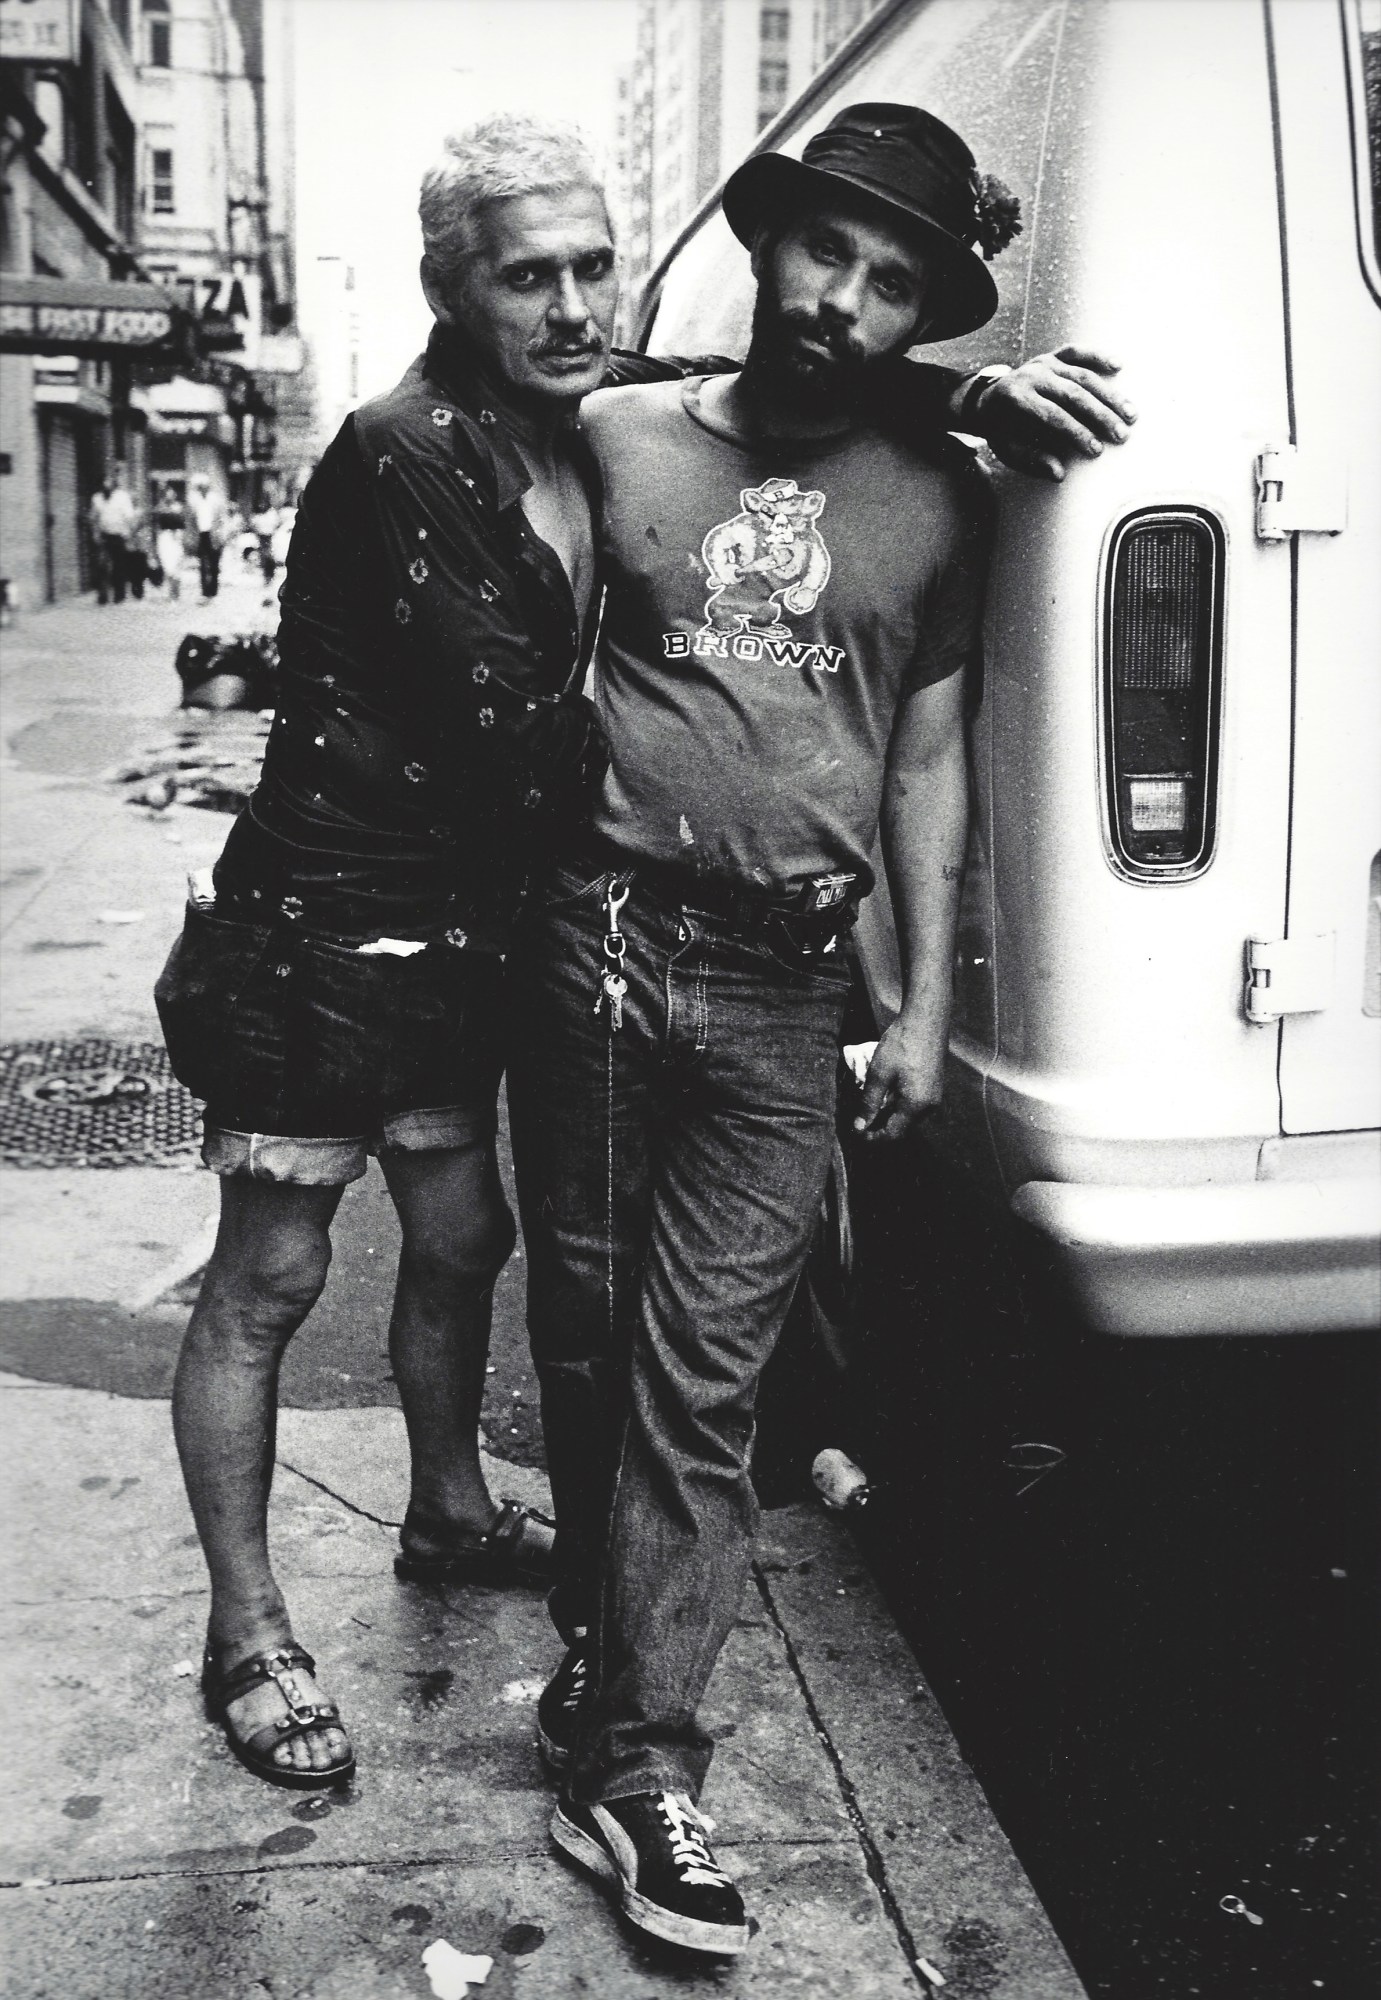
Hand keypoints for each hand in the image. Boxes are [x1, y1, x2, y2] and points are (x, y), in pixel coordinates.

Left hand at [852, 1015, 944, 1142]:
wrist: (926, 1020)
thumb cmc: (901, 1045)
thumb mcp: (878, 1075)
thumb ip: (869, 1103)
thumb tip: (859, 1127)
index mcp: (916, 1106)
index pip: (893, 1135)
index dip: (873, 1138)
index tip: (855, 1132)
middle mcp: (929, 1106)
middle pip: (902, 1128)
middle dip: (880, 1126)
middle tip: (859, 1118)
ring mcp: (934, 1096)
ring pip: (908, 1116)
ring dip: (888, 1114)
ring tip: (869, 1103)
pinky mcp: (934, 1085)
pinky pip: (914, 1104)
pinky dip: (898, 1104)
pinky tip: (885, 1092)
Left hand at [976, 347, 1135, 480]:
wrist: (986, 400)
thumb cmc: (1001, 430)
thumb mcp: (1007, 449)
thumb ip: (1032, 461)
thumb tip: (1059, 474)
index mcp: (1016, 398)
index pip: (1052, 416)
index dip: (1075, 433)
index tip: (1096, 450)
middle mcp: (1031, 376)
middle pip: (1073, 394)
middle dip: (1100, 416)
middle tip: (1121, 435)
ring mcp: (1043, 363)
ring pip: (1082, 376)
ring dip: (1109, 395)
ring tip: (1131, 414)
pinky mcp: (1052, 356)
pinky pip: (1077, 352)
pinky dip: (1098, 356)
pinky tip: (1118, 366)